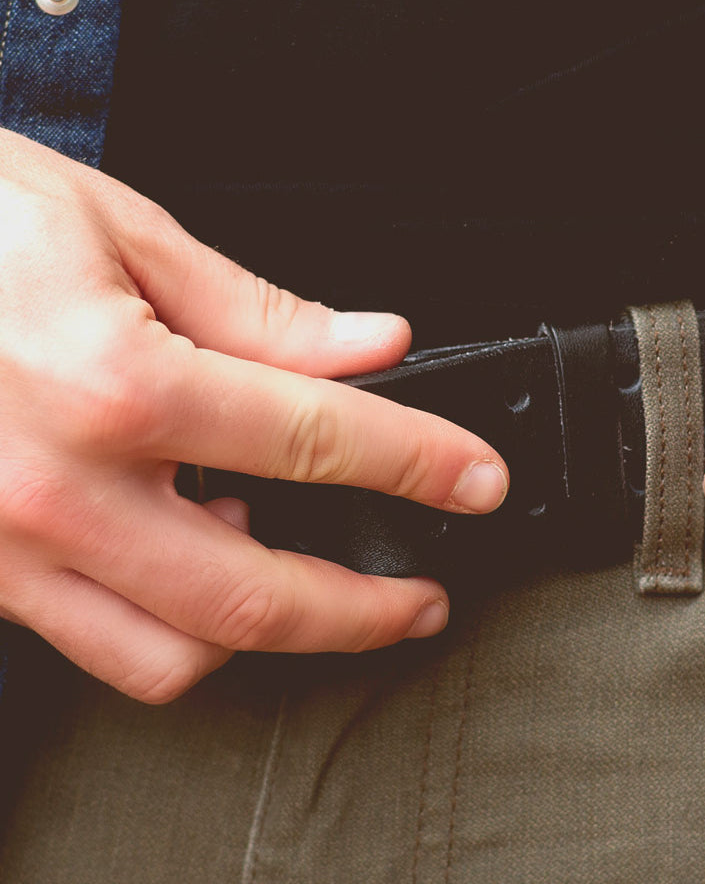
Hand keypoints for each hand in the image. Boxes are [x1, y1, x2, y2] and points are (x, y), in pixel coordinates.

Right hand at [0, 129, 507, 701]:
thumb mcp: (119, 231)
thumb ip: (259, 311)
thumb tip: (375, 346)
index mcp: (115, 378)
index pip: (319, 437)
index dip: (422, 465)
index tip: (477, 482)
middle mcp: (59, 483)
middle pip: (258, 595)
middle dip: (367, 610)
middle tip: (423, 597)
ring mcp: (5, 544)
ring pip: (174, 652)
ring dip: (267, 633)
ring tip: (313, 583)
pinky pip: (96, 641)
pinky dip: (173, 627)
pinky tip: (199, 562)